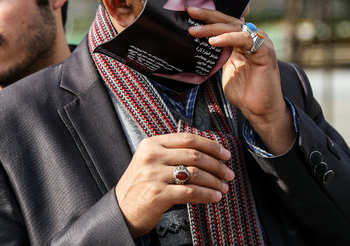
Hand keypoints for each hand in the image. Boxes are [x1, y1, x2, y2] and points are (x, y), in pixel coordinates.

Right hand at [115, 133, 232, 237]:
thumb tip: (206, 152)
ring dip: (214, 181)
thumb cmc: (140, 186)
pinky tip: (215, 198)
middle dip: (217, 165)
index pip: (187, 138)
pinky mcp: (158, 194)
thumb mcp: (149, 161)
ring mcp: (154, 175)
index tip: (225, 153)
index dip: (210, 145)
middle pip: (194, 155)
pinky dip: (207, 195)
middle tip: (228, 173)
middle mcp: (152, 156)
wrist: (121, 210)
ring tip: (224, 188)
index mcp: (151, 144)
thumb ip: (170, 153)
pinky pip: (191, 192)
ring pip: (195, 173)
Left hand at [187, 7, 294, 153]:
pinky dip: (228, 38)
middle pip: (229, 21)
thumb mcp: (225, 66)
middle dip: (208, 16)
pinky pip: (244, 40)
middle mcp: (252, 37)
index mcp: (243, 40)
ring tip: (194, 31)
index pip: (225, 22)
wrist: (258, 109)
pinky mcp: (265, 52)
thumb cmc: (243, 90)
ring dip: (213, 28)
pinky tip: (213, 41)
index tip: (191, 11)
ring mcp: (260, 43)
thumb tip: (201, 42)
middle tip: (190, 11)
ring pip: (234, 27)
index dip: (210, 16)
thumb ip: (219, 53)